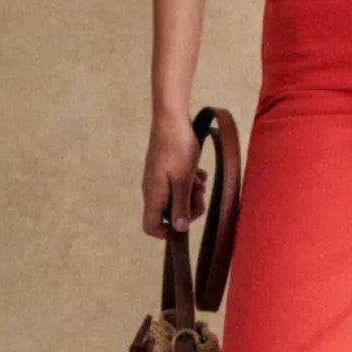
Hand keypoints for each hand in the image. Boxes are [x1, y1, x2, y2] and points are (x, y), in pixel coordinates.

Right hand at [142, 110, 208, 236]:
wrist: (172, 120)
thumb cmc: (176, 148)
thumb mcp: (183, 180)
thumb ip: (181, 205)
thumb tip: (179, 230)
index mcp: (153, 195)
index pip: (151, 226)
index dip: (167, 232)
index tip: (186, 223)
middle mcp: (153, 190)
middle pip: (169, 213)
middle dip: (188, 208)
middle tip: (200, 195)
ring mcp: (159, 179)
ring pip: (176, 198)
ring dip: (191, 194)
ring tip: (200, 182)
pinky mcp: (166, 170)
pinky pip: (178, 185)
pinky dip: (190, 183)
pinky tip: (198, 173)